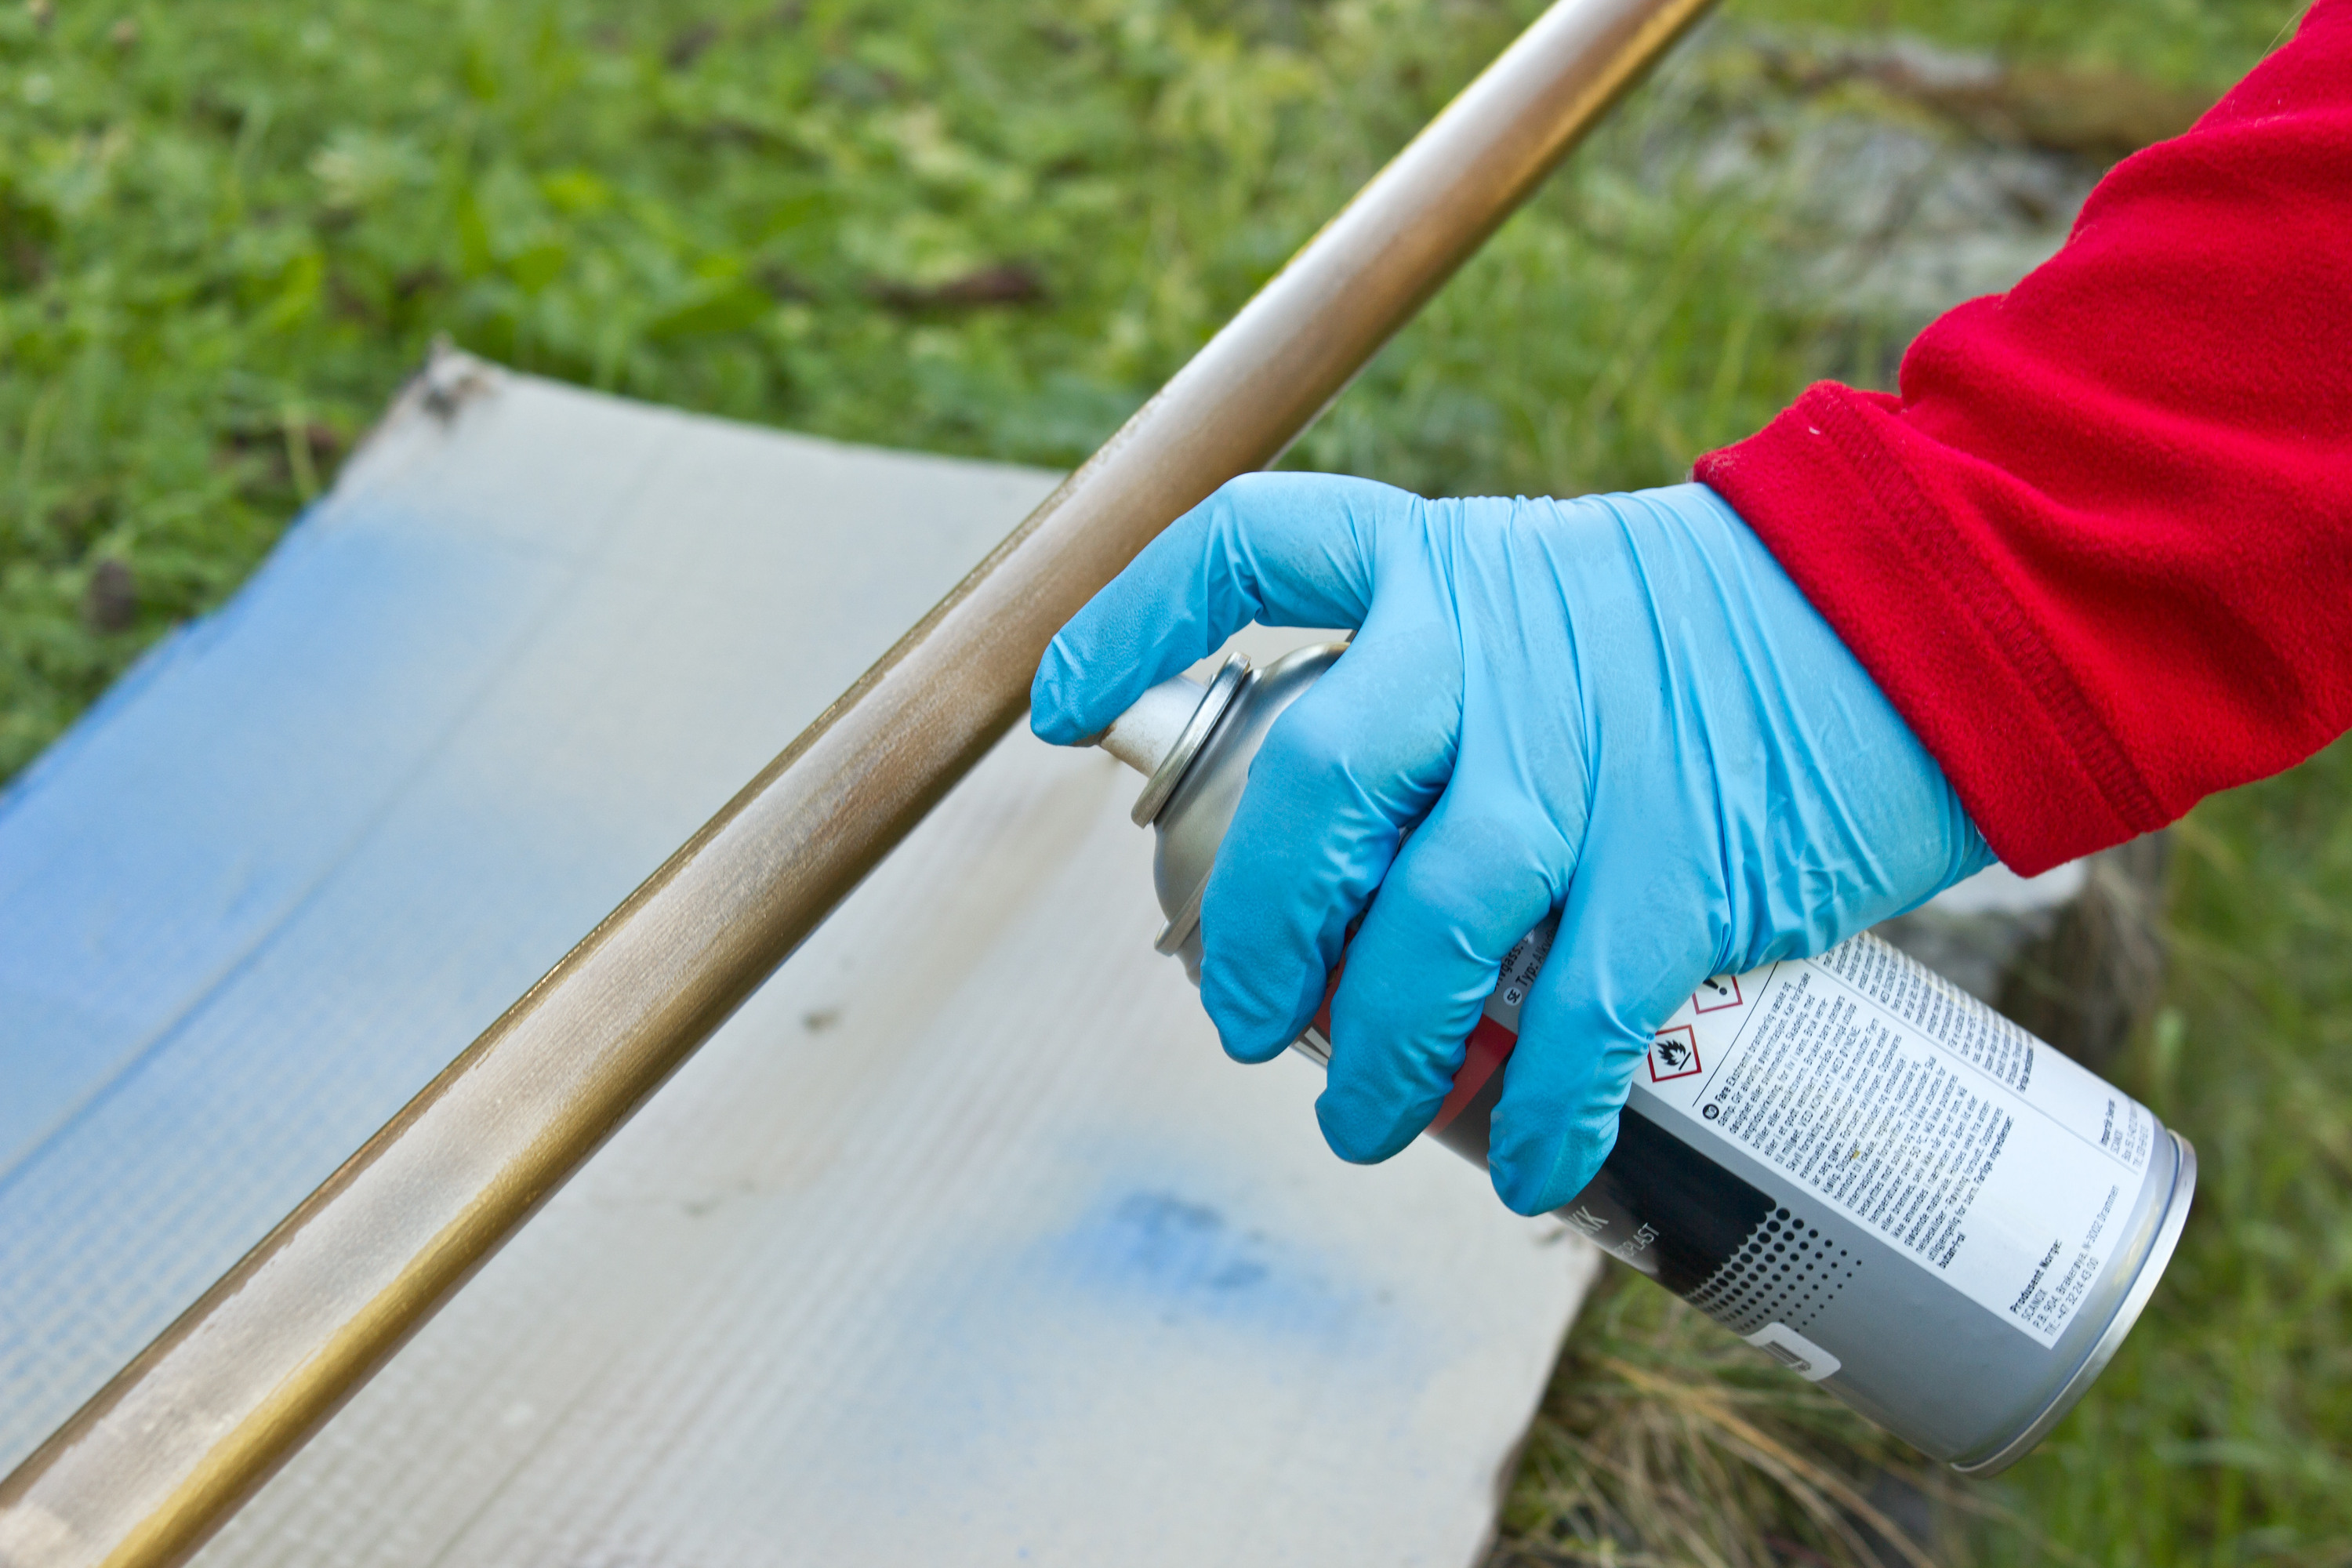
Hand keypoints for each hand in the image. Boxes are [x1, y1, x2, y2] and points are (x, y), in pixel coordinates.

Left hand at [1031, 474, 1991, 1214]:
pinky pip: (1572, 1024)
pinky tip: (1516, 1167)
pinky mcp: (1680, 874)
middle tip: (1243, 1018)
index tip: (1058, 710)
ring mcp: (1584, 766)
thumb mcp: (1550, 598)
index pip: (1255, 546)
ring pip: (1428, 929)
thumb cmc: (1710, 633)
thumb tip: (1347, 847)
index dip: (1139, 621)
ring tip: (1354, 1121)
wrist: (1914, 627)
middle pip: (1315, 791)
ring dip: (1376, 1052)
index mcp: (1444, 569)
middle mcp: (1492, 656)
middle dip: (1256, 925)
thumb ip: (1442, 683)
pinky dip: (1530, 1112)